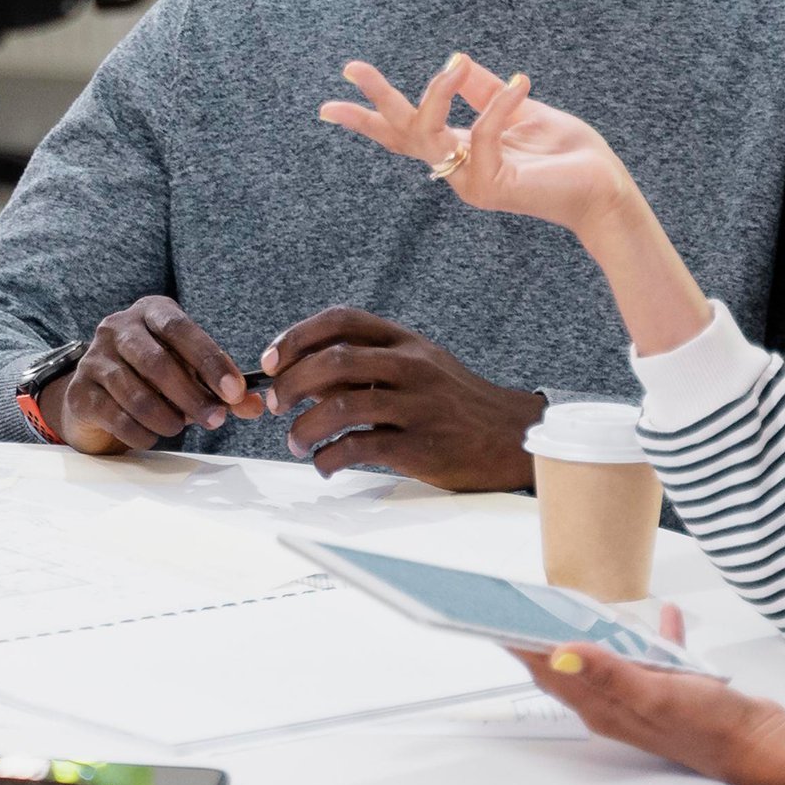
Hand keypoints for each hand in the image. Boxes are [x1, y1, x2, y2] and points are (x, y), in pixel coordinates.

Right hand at [41, 296, 267, 453]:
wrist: (96, 397)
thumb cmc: (152, 379)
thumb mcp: (189, 374)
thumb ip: (221, 389)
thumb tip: (254, 406)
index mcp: (150, 312)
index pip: (181, 329)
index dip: (210, 360)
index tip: (235, 392)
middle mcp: (117, 327)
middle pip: (157, 362)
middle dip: (192, 396)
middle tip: (216, 420)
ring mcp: (93, 358)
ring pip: (135, 393)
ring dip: (167, 418)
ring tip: (178, 427)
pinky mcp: (79, 392)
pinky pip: (116, 416)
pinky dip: (142, 433)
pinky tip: (152, 436)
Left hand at [257, 308, 542, 489]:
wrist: (513, 437)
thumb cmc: (455, 403)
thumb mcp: (419, 368)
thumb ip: (369, 366)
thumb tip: (304, 378)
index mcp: (406, 342)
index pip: (342, 320)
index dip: (297, 335)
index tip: (271, 360)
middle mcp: (412, 367)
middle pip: (333, 362)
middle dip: (290, 384)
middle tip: (274, 405)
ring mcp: (418, 406)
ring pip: (339, 408)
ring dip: (303, 429)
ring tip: (296, 443)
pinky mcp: (421, 446)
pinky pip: (358, 448)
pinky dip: (328, 458)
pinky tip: (324, 465)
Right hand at [321, 55, 634, 238]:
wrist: (605, 187)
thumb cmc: (567, 153)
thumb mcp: (519, 108)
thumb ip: (485, 89)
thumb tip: (455, 56)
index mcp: (462, 149)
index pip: (405, 133)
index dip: (369, 116)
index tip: (330, 100)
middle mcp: (458, 168)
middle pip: (402, 134)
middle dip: (374, 101)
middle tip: (351, 68)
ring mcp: (471, 181)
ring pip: (430, 134)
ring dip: (437, 93)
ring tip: (454, 64)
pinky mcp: (492, 186)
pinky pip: (481, 135)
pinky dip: (497, 105)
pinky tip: (519, 84)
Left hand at [512, 606, 784, 784]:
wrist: (761, 744)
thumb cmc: (712, 728)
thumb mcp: (654, 693)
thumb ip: (606, 672)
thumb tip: (560, 655)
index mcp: (605, 708)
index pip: (549, 675)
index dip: (521, 648)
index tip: (498, 621)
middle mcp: (618, 705)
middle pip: (569, 669)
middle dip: (544, 640)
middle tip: (525, 610)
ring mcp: (644, 697)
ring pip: (608, 662)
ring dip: (594, 636)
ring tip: (580, 609)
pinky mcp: (673, 690)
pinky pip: (656, 656)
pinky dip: (655, 635)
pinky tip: (664, 617)